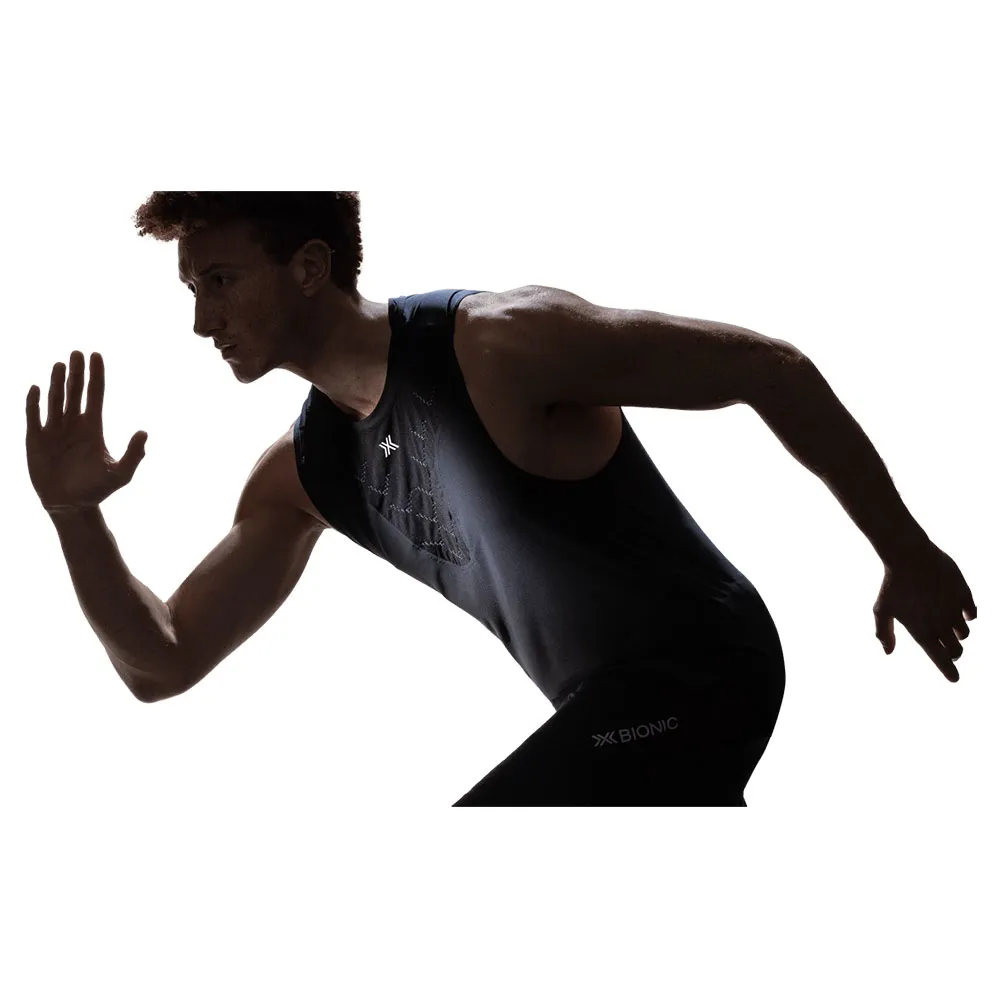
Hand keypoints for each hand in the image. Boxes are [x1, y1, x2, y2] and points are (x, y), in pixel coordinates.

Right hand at [26, 351, 147, 512]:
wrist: (71, 506)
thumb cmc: (97, 490)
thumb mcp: (121, 474)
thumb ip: (133, 454)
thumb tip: (144, 432)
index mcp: (93, 427)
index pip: (95, 394)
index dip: (96, 375)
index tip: (96, 355)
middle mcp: (73, 424)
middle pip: (75, 391)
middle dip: (76, 372)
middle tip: (77, 352)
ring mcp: (54, 430)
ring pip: (55, 399)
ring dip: (56, 381)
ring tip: (60, 363)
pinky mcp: (36, 439)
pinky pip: (34, 416)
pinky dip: (34, 402)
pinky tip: (36, 388)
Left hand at [873, 540, 976, 681]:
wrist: (908, 555)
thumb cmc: (891, 584)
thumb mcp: (881, 609)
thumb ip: (884, 633)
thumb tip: (888, 653)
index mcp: (922, 631)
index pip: (940, 660)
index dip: (949, 671)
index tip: (954, 679)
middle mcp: (941, 624)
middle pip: (957, 650)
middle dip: (954, 653)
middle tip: (949, 649)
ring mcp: (954, 609)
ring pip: (964, 633)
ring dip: (958, 634)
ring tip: (949, 627)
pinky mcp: (964, 593)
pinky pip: (972, 612)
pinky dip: (968, 616)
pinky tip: (962, 613)